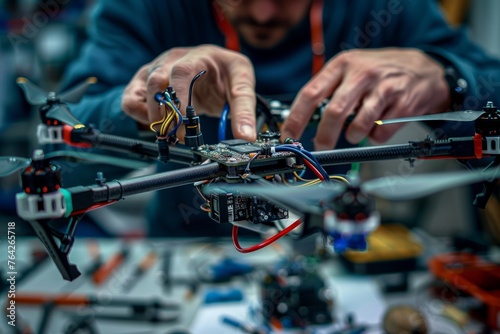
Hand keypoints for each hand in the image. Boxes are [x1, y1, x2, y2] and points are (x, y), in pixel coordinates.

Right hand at [121, 45, 256, 140]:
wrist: (214, 69)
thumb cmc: (225, 74)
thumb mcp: (242, 85)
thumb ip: (244, 110)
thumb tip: (246, 137)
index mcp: (198, 56)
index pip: (182, 72)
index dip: (181, 98)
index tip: (186, 123)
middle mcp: (173, 60)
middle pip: (156, 80)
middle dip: (166, 113)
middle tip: (180, 136)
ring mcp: (156, 69)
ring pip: (141, 92)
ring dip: (154, 117)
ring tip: (171, 134)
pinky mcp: (145, 83)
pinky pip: (131, 100)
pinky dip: (140, 116)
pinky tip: (159, 125)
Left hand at [281, 48, 450, 149]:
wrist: (423, 69)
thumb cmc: (378, 72)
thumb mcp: (350, 70)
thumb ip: (328, 91)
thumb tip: (303, 121)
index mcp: (342, 65)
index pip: (310, 94)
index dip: (296, 118)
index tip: (289, 135)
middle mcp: (362, 74)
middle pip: (334, 112)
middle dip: (324, 136)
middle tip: (321, 146)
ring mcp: (384, 88)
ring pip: (358, 125)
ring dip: (352, 136)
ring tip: (354, 132)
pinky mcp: (403, 104)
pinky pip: (380, 133)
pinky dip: (374, 137)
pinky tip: (377, 126)